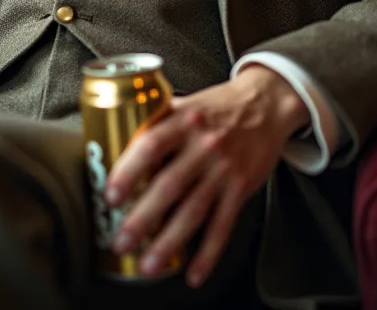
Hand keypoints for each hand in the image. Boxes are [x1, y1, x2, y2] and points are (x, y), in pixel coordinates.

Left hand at [104, 66, 308, 287]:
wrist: (266, 104)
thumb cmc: (218, 106)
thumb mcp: (185, 104)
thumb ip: (156, 121)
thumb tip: (115, 140)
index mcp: (183, 120)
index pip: (151, 145)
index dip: (129, 171)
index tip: (111, 195)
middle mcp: (203, 145)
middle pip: (169, 185)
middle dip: (142, 217)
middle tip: (120, 240)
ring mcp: (223, 168)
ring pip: (194, 211)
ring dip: (169, 241)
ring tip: (148, 264)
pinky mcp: (241, 187)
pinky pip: (223, 225)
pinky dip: (208, 253)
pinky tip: (194, 273)